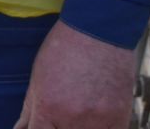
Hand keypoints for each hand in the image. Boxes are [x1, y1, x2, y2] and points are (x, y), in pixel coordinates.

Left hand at [13, 20, 135, 128]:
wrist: (99, 31)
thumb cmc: (63, 49)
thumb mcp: (38, 77)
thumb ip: (30, 109)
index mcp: (47, 108)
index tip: (43, 125)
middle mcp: (71, 119)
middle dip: (59, 126)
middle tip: (64, 112)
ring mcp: (97, 121)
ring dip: (80, 127)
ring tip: (81, 110)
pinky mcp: (119, 118)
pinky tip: (97, 116)